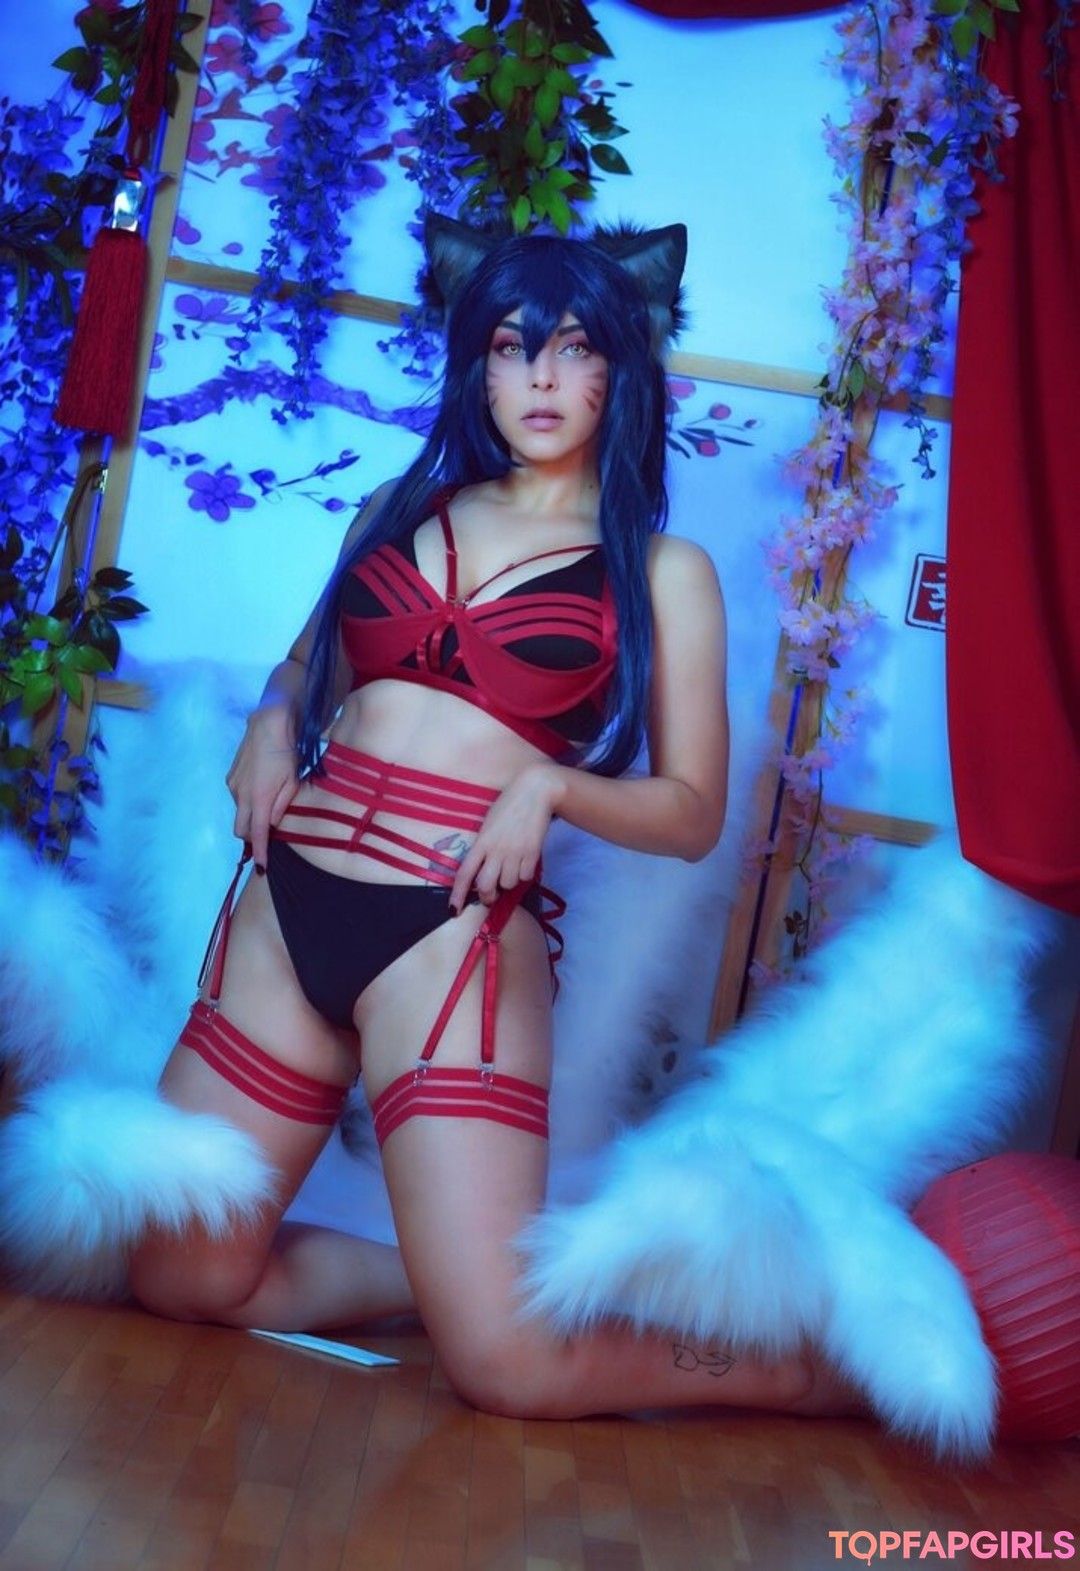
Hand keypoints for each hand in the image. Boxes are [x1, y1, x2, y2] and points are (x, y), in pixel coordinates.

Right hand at [225, 705, 298, 868]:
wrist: (269, 725)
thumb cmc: (287, 754)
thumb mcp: (292, 783)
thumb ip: (282, 807)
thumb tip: (272, 824)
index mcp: (259, 800)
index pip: (257, 835)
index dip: (260, 852)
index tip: (262, 866)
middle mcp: (241, 796)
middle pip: (240, 830)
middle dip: (251, 837)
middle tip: (266, 834)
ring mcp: (233, 786)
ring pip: (239, 812)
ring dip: (250, 815)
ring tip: (267, 802)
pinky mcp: (230, 777)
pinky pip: (237, 797)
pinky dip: (246, 800)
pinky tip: (259, 787)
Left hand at [449, 764, 560, 913]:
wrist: (535, 791)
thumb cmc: (509, 805)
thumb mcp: (489, 824)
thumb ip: (484, 846)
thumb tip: (484, 871)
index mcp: (481, 841)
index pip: (465, 873)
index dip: (457, 895)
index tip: (453, 910)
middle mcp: (496, 849)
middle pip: (487, 886)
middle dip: (487, 897)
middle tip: (490, 896)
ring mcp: (515, 852)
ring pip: (509, 884)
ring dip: (509, 882)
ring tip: (511, 868)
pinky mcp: (533, 852)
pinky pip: (526, 877)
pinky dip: (525, 875)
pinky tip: (524, 862)